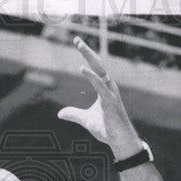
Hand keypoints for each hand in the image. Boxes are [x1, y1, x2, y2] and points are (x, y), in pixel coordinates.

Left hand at [58, 36, 143, 160]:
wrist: (120, 142)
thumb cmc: (107, 130)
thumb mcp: (85, 120)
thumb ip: (74, 114)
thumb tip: (60, 113)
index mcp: (104, 89)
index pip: (95, 68)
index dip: (87, 56)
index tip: (78, 44)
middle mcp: (109, 87)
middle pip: (98, 65)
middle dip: (87, 51)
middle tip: (77, 39)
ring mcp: (111, 93)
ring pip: (100, 71)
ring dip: (90, 57)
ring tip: (80, 46)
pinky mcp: (111, 101)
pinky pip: (100, 85)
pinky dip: (91, 76)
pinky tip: (82, 68)